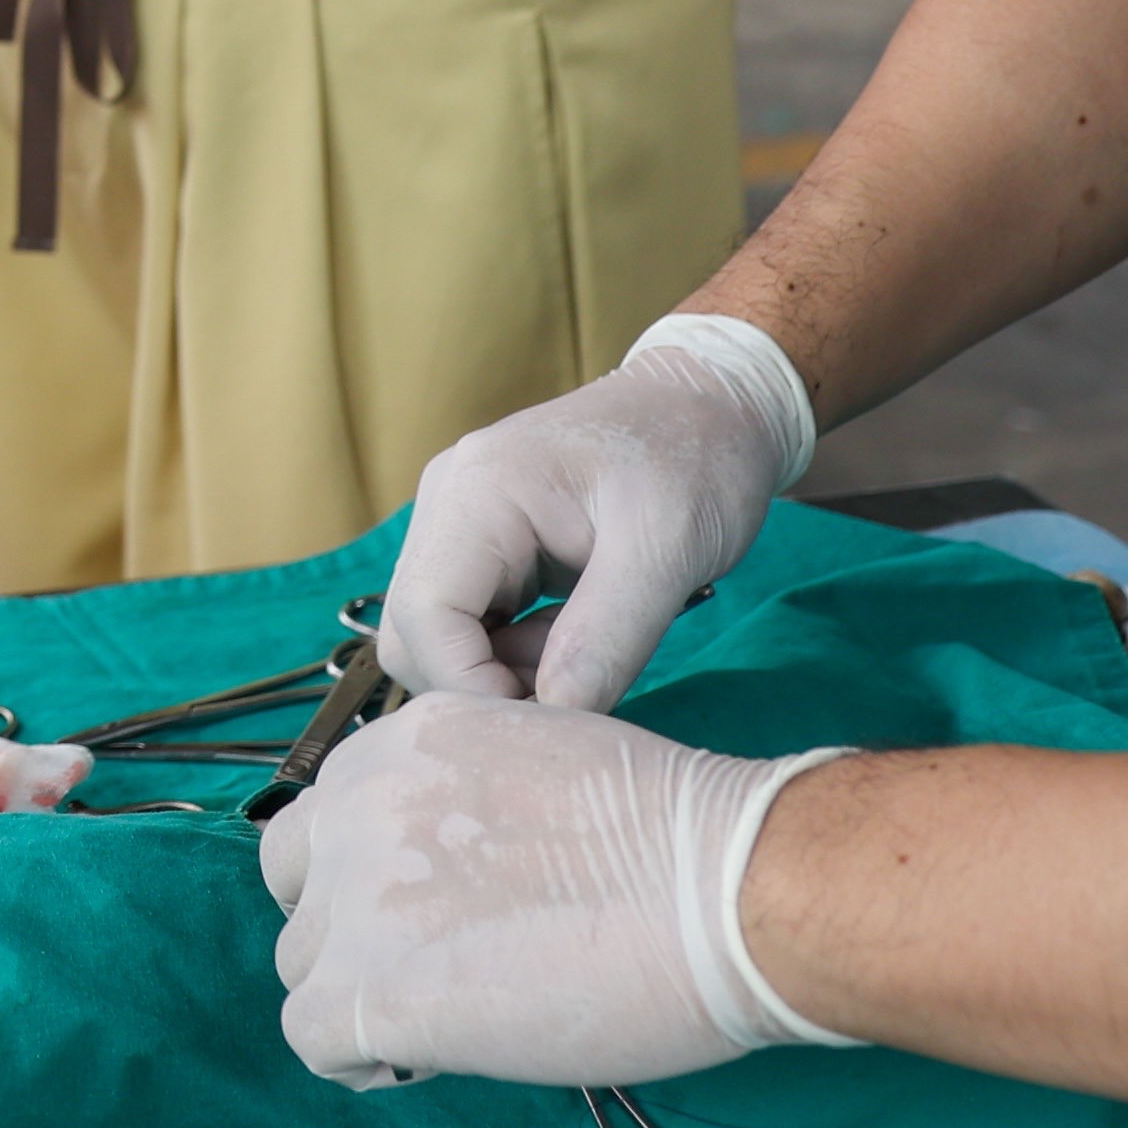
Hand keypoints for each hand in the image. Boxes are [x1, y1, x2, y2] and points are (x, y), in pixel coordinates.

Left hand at [260, 694, 849, 1088]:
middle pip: (297, 886)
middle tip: (435, 966)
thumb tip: (449, 869)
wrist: (721, 892)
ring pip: (303, 966)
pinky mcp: (367, 991)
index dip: (377, 873)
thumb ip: (466, 800)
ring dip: (363, 996)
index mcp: (400, 742)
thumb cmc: (673, 838)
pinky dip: (364, 1058)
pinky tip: (434, 1058)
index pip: (332, 816)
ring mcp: (352, 897)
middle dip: (349, 928)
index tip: (441, 911)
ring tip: (456, 1016)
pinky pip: (314, 1039)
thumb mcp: (540, 760)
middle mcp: (355, 804)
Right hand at [378, 312, 812, 710]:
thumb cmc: (696, 460)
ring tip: (590, 654)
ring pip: (437, 636)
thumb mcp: (669, 549)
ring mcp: (458, 523)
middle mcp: (447, 502)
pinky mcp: (482, 546)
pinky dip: (515, 653)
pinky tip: (577, 637)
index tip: (550, 721)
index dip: (471, 685)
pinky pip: (469, 624)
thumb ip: (608, 637)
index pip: (424, 614)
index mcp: (478, 490)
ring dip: (503, 672)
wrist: (713, 406)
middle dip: (485, 684)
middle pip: (414, 631)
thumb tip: (556, 719)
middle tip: (577, 692)